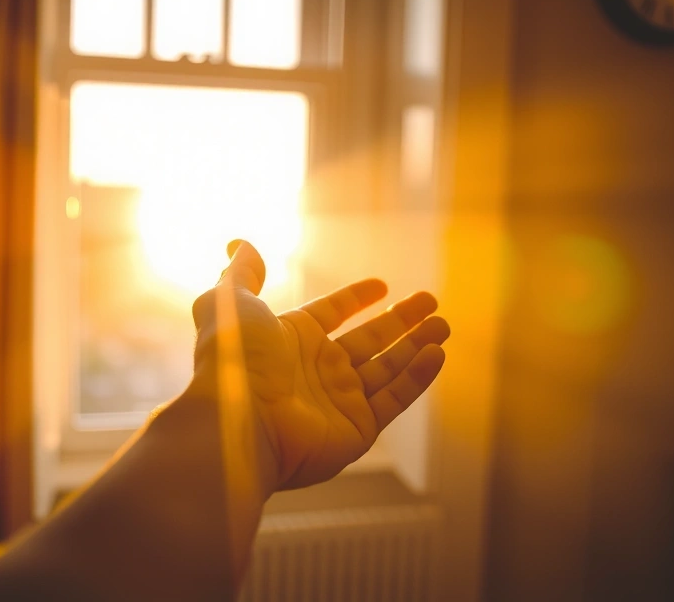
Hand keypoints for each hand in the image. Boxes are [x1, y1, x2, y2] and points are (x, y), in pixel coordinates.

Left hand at [186, 240, 449, 492]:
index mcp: (292, 339)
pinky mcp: (357, 430)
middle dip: (402, 321)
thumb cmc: (231, 361)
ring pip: (388, 368)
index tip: (382, 285)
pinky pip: (394, 399)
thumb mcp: (229, 303)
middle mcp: (317, 370)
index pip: (332, 313)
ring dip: (417, 345)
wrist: (236, 421)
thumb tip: (239, 243)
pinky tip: (437, 353)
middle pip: (370, 339)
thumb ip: (242, 274)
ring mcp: (339, 401)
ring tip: (443, 324)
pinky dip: (417, 377)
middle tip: (431, 302)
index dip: (356, 298)